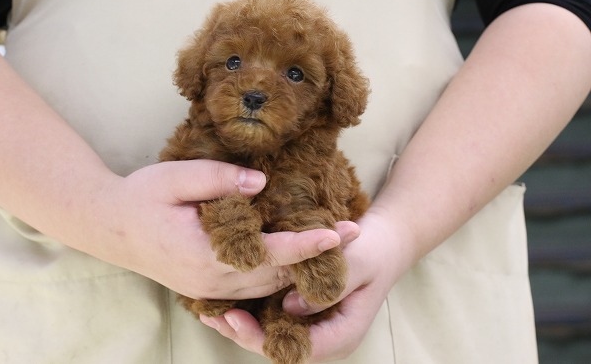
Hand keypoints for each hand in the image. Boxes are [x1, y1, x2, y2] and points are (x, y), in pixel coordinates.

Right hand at [88, 159, 360, 300]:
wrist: (108, 226)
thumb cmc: (141, 198)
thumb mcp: (176, 177)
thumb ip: (219, 179)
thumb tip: (263, 184)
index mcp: (207, 256)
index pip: (270, 253)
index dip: (307, 244)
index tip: (339, 233)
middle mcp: (212, 282)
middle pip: (276, 277)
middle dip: (316, 257)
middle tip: (351, 233)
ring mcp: (209, 289)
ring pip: (267, 287)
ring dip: (300, 268)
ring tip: (332, 245)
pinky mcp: (206, 287)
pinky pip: (252, 288)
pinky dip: (278, 275)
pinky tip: (295, 259)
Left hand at [198, 208, 407, 361]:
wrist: (385, 242)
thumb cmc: (374, 251)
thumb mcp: (358, 262)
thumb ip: (329, 286)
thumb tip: (290, 308)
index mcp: (342, 335)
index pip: (298, 350)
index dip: (262, 339)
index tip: (234, 319)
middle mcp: (325, 337)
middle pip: (279, 348)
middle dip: (244, 334)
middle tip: (212, 315)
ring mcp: (314, 326)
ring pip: (272, 335)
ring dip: (242, 324)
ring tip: (208, 310)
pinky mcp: (305, 313)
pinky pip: (274, 318)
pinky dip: (251, 310)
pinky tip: (226, 297)